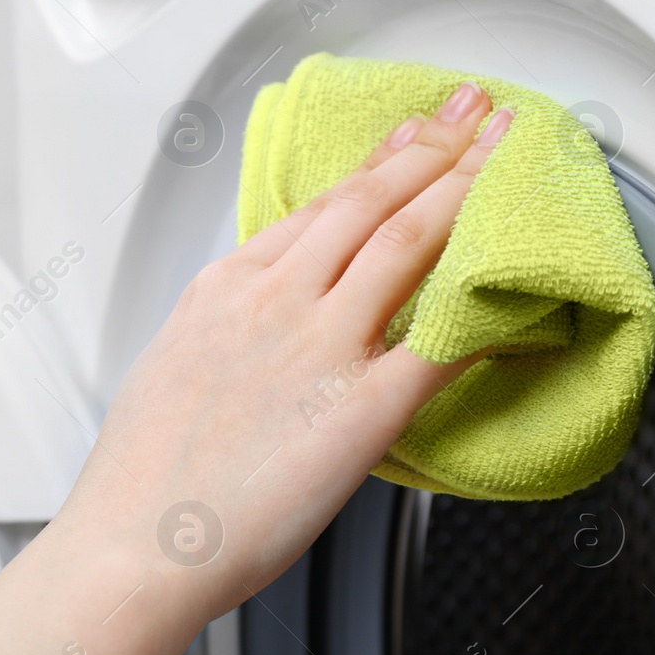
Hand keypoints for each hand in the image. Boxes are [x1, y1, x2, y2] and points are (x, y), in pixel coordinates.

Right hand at [68, 83, 512, 619]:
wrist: (132, 543)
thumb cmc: (142, 479)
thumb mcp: (171, 369)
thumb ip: (223, 332)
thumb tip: (252, 332)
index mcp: (225, 289)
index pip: (319, 207)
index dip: (380, 162)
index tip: (413, 133)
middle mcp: (275, 301)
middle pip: (371, 202)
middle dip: (435, 146)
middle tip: (480, 111)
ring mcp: (319, 348)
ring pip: (408, 244)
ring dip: (466, 190)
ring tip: (505, 155)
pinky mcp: (361, 409)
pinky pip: (442, 346)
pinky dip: (487, 312)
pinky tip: (521, 291)